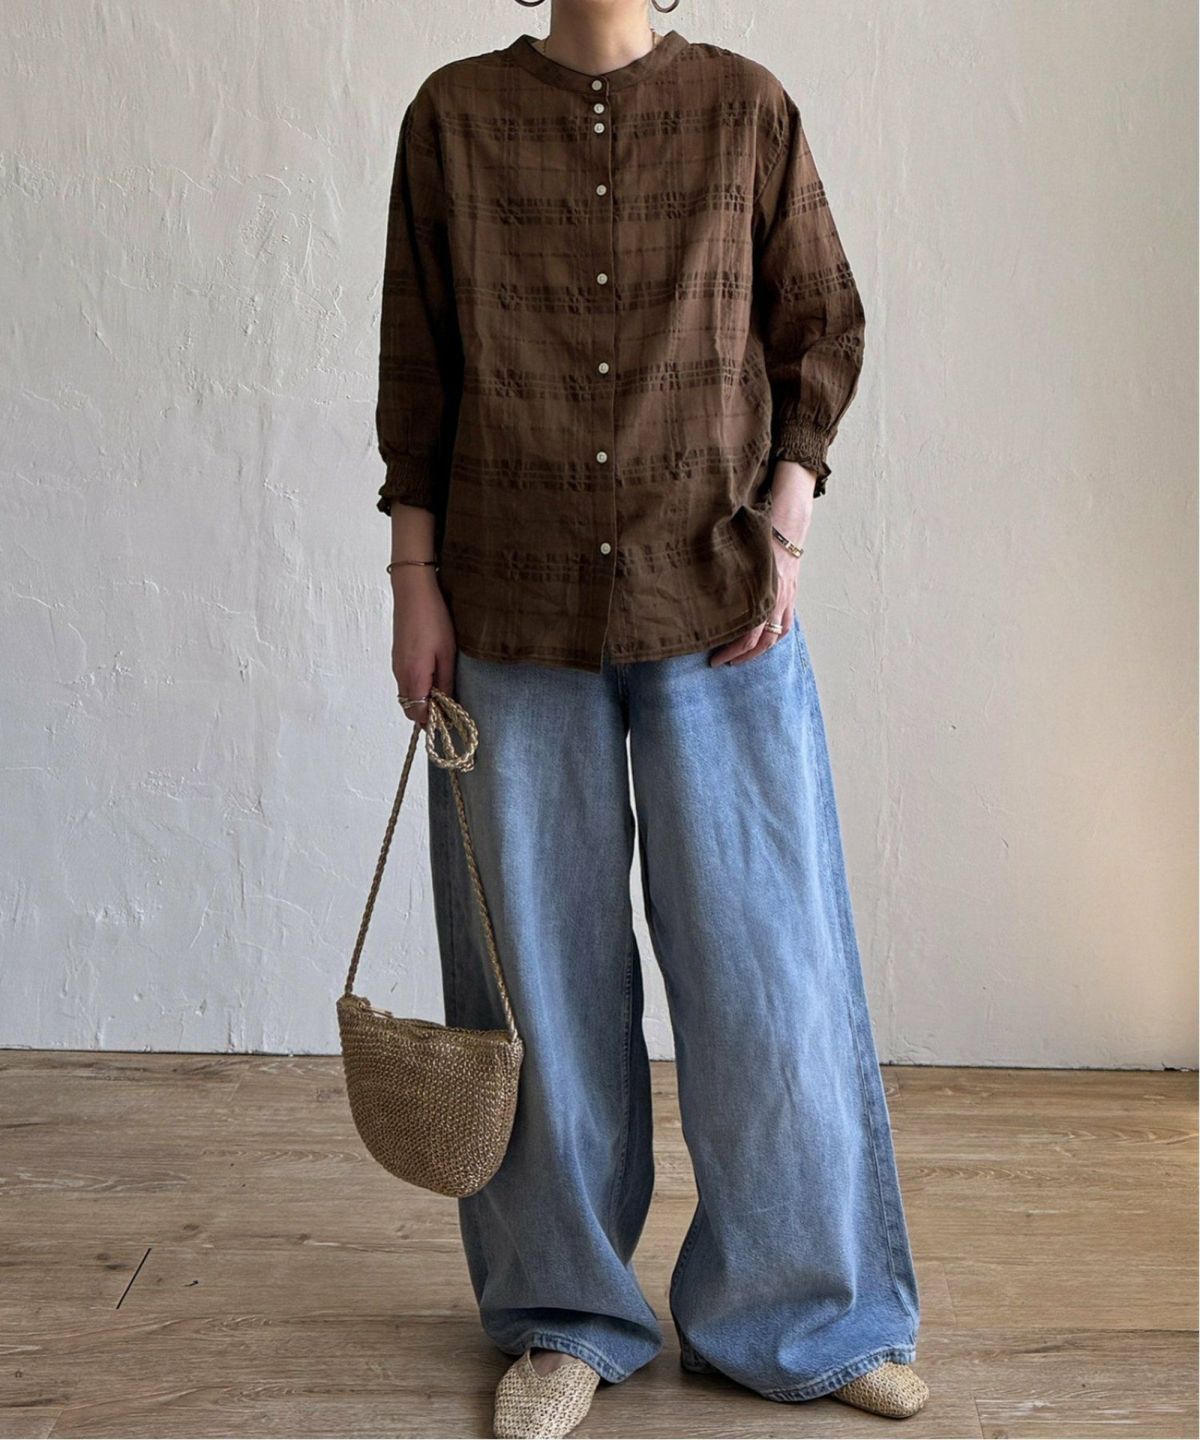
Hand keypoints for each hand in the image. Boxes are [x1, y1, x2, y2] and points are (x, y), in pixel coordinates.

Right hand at [391, 567, 456, 728]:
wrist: (413, 592)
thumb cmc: (434, 619)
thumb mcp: (447, 653)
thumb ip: (445, 682)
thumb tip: (446, 706)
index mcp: (414, 675)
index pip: (418, 714)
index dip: (433, 721)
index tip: (449, 718)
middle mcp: (400, 674)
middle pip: (410, 708)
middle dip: (427, 713)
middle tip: (448, 706)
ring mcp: (396, 665)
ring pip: (407, 695)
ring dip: (423, 699)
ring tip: (443, 688)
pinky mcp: (397, 657)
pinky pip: (405, 682)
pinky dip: (417, 687)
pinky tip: (433, 674)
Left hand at [709, 460, 814, 665]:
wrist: (786, 525)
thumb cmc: (757, 536)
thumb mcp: (734, 556)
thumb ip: (720, 576)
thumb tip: (691, 588)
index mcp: (761, 594)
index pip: (748, 635)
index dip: (731, 651)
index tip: (713, 659)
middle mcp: (776, 600)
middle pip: (762, 641)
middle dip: (741, 656)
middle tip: (721, 662)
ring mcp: (787, 599)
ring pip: (777, 637)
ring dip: (759, 651)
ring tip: (741, 657)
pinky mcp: (791, 596)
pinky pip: (785, 625)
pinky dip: (774, 637)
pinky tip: (761, 642)